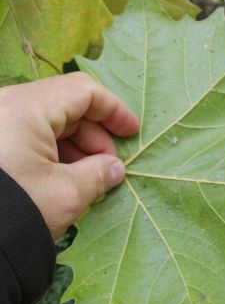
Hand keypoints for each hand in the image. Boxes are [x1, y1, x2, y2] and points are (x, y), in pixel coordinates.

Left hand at [0, 72, 138, 240]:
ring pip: (53, 125)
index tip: (132, 132)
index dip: (115, 110)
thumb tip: (116, 168)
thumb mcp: (66, 193)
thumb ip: (99, 174)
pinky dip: (57, 155)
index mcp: (26, 109)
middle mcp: (9, 107)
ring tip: (89, 180)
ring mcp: (1, 124)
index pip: (83, 92)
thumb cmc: (15, 212)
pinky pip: (35, 138)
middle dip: (96, 138)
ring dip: (79, 150)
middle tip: (109, 169)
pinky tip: (66, 180)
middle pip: (69, 109)